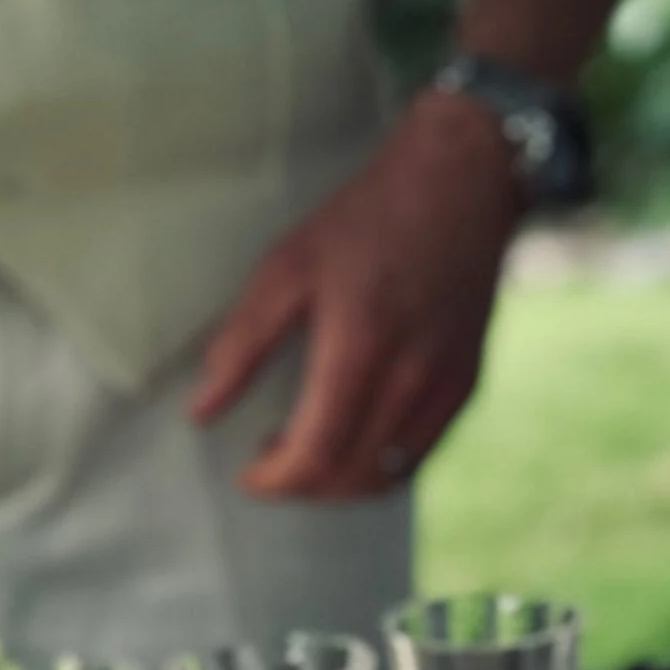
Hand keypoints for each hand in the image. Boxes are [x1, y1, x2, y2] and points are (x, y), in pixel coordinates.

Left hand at [191, 92, 522, 497]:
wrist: (461, 182)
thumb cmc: (365, 217)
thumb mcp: (287, 266)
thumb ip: (242, 343)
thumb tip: (201, 411)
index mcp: (359, 347)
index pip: (314, 455)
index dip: (274, 480)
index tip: (246, 474)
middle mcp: (410, 378)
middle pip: (347, 476)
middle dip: (300, 487)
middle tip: (268, 465)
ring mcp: (446, 387)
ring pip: (386, 476)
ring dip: (338, 484)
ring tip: (306, 454)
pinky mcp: (468, 384)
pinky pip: (417, 455)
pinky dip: (377, 466)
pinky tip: (350, 437)